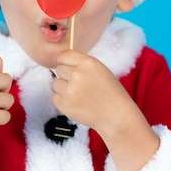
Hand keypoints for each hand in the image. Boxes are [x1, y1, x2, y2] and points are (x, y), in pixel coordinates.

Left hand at [51, 49, 159, 170]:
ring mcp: (70, 91)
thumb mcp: (99, 69)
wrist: (115, 115)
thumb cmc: (109, 91)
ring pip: (55, 83)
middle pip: (59, 69)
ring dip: (63, 88)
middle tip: (79, 84)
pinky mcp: (65, 105)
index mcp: (88, 63)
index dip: (65, 61)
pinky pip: (55, 98)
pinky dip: (62, 101)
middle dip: (66, 76)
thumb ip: (81, 63)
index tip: (67, 66)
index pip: (64, 55)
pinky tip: (75, 103)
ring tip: (78, 95)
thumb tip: (60, 61)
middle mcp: (78, 75)